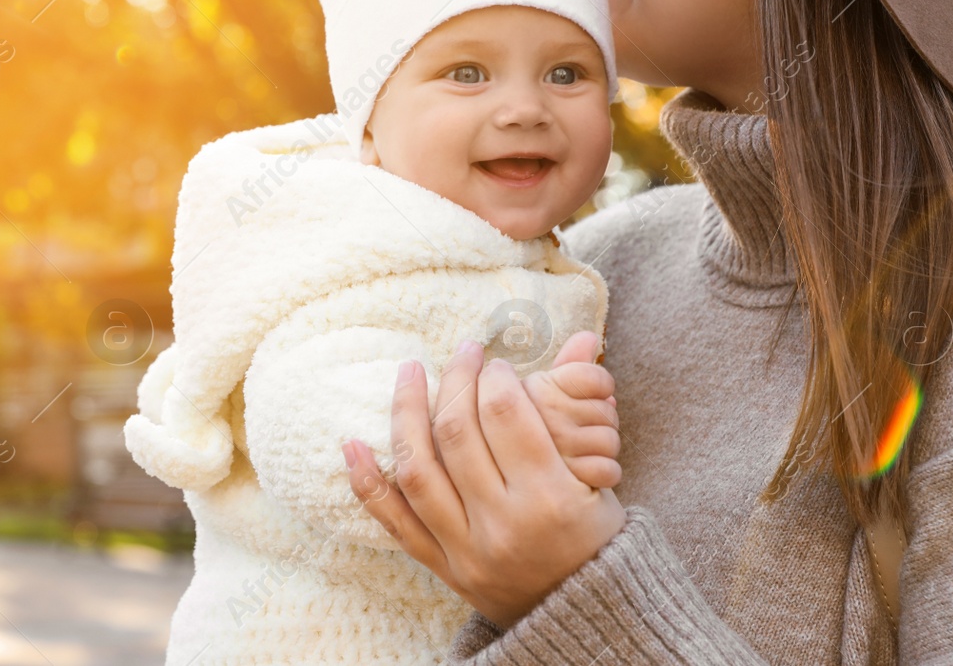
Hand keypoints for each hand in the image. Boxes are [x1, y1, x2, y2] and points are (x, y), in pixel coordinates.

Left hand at [343, 339, 626, 627]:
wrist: (579, 616)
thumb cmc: (594, 538)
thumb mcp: (601, 478)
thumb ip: (582, 407)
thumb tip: (586, 337)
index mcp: (551, 498)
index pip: (508, 415)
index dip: (496, 377)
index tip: (496, 365)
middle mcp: (504, 524)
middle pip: (458, 433)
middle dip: (456, 381)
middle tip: (463, 354)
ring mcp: (466, 548)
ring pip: (418, 470)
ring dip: (405, 412)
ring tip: (409, 372)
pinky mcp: (442, 567)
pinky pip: (394, 521)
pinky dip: (367, 482)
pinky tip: (352, 443)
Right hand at [522, 331, 620, 488]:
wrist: (514, 492)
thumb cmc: (530, 437)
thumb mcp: (541, 398)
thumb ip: (567, 367)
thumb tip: (589, 336)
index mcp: (527, 390)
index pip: (592, 377)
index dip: (600, 385)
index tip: (590, 394)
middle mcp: (533, 418)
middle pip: (604, 409)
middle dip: (600, 419)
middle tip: (580, 429)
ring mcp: (545, 454)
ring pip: (608, 440)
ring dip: (603, 448)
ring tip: (581, 453)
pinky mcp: (559, 490)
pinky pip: (606, 471)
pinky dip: (605, 473)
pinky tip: (586, 475)